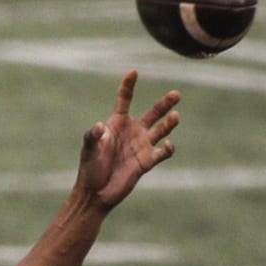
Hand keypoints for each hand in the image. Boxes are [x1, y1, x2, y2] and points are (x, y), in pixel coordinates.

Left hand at [75, 71, 179, 211]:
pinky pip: (162, 152)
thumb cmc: (90, 168)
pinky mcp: (147, 162)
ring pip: (161, 130)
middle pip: (153, 113)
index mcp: (117, 124)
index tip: (133, 72)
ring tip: (175, 116)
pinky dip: (168, 148)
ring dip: (169, 123)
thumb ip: (93, 137)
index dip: (129, 86)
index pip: (125, 100)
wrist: (96, 192)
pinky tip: (168, 145)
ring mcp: (141, 146)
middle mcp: (132, 132)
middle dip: (165, 103)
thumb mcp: (89, 150)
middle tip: (176, 94)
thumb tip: (99, 127)